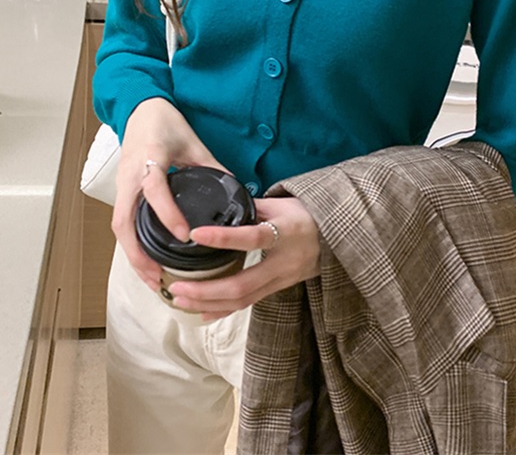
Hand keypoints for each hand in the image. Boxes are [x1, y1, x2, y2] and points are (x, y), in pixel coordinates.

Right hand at [111, 97, 228, 292]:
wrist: (141, 107)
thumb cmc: (165, 122)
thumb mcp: (194, 142)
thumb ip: (214, 168)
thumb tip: (237, 194)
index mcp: (150, 158)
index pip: (154, 189)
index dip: (167, 213)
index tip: (183, 235)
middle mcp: (130, 175)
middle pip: (123, 221)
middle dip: (138, 254)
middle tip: (159, 278)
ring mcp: (122, 183)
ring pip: (119, 227)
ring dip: (132, 255)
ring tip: (153, 279)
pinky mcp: (122, 190)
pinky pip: (122, 222)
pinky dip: (131, 244)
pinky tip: (146, 261)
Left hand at [168, 197, 320, 319]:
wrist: (338, 237)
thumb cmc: (308, 214)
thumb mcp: (283, 203)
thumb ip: (252, 208)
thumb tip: (220, 207)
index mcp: (286, 233)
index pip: (253, 238)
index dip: (224, 237)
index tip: (195, 234)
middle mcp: (284, 263)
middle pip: (242, 285)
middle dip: (206, 290)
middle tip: (176, 286)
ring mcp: (282, 281)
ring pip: (243, 300)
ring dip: (209, 302)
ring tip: (179, 299)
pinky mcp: (278, 289)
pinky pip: (249, 303)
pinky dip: (223, 310)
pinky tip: (201, 313)